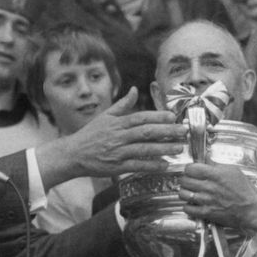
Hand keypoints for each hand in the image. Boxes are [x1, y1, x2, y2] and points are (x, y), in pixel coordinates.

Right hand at [51, 87, 188, 178]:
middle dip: (166, 131)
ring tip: (179, 147)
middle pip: (146, 132)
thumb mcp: (105, 116)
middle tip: (183, 131)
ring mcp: (118, 152)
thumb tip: (135, 89)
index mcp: (117, 123)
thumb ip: (122, 104)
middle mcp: (119, 136)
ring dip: (163, 148)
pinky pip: (136, 166)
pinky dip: (150, 165)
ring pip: (144, 149)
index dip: (157, 116)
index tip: (172, 116)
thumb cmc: (90, 135)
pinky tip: (164, 165)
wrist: (72, 154)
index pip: (140, 117)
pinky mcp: (116, 167)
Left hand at [178, 162, 256, 227]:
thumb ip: (217, 165)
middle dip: (185, 180)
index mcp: (215, 175)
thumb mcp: (233, 171)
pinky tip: (193, 204)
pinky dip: (188, 206)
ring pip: (183, 194)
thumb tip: (206, 159)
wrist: (251, 209)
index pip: (190, 168)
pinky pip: (187, 208)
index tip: (191, 171)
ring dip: (185, 192)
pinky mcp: (206, 213)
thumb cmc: (245, 190)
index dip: (189, 169)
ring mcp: (206, 201)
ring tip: (190, 192)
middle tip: (189, 181)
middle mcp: (209, 187)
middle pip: (184, 180)